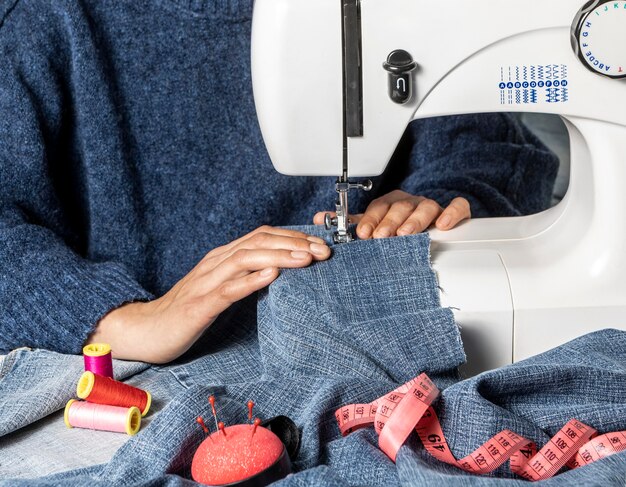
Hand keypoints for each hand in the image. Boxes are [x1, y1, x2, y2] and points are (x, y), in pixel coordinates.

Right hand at [87, 226, 330, 363]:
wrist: (147, 329)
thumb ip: (245, 276)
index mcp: (223, 257)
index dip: (293, 237)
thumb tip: (278, 270)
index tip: (319, 244)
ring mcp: (207, 281)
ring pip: (247, 258)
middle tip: (323, 251)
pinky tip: (272, 276)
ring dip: (280, 256)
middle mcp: (216, 262)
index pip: (263, 236)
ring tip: (306, 258)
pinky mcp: (200, 304)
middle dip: (294, 243)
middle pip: (259, 241)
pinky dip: (252, 279)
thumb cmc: (186, 311)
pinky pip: (228, 288)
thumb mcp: (220, 288)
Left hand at [313, 190, 469, 238]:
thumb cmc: (397, 228)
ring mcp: (431, 207)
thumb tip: (319, 219)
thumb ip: (350, 224)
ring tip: (406, 234)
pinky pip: (457, 207)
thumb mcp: (373, 225)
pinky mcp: (453, 212)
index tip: (364, 233)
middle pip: (400, 207)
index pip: (378, 207)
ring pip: (425, 207)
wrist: (431, 226)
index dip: (371, 219)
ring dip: (414, 220)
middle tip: (382, 237)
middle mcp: (409, 203)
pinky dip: (452, 213)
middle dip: (389, 222)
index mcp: (390, 203)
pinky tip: (444, 225)